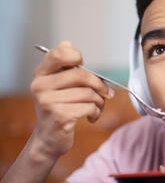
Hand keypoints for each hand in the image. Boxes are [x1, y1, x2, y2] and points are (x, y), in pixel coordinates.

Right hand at [29, 41, 113, 160]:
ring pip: (88, 93)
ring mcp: (48, 101)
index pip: (59, 54)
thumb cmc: (59, 109)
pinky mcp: (60, 116)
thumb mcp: (58, 86)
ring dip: (100, 102)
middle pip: (81, 75)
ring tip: (98, 108)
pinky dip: (96, 113)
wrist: (49, 139)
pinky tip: (91, 117)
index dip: (76, 56)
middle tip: (106, 93)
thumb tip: (67, 43)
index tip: (84, 65)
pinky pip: (89, 107)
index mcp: (41, 75)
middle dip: (99, 85)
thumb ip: (64, 66)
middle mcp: (40, 86)